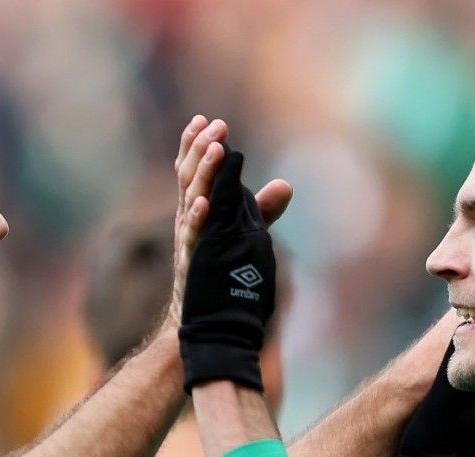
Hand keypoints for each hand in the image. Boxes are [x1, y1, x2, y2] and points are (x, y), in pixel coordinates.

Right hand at [169, 117, 292, 325]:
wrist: (207, 320)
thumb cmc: (223, 275)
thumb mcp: (242, 234)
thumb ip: (260, 210)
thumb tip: (286, 185)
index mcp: (196, 211)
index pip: (191, 171)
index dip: (194, 145)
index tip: (203, 120)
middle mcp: (188, 221)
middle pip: (189, 177)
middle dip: (201, 149)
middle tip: (216, 126)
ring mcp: (190, 241)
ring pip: (191, 199)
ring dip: (203, 173)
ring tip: (216, 149)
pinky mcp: (195, 262)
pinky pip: (193, 236)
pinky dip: (197, 218)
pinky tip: (204, 202)